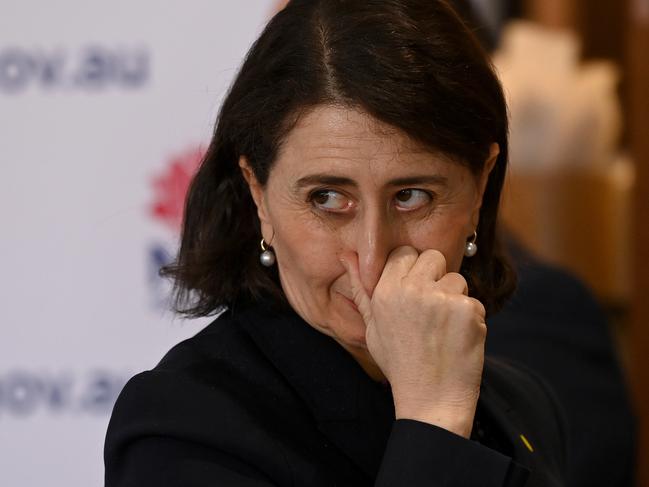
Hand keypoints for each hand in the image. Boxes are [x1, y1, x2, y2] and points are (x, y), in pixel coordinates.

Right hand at [341, 247, 486, 437]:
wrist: (430, 400)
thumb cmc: (399, 364)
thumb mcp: (372, 327)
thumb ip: (361, 289)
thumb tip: (345, 254)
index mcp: (385, 291)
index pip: (404, 253)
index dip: (412, 269)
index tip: (414, 291)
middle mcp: (412, 290)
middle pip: (433, 257)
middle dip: (436, 277)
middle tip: (431, 310)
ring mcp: (441, 298)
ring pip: (457, 279)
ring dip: (455, 299)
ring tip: (442, 330)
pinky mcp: (467, 310)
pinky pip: (474, 302)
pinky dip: (470, 320)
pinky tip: (456, 341)